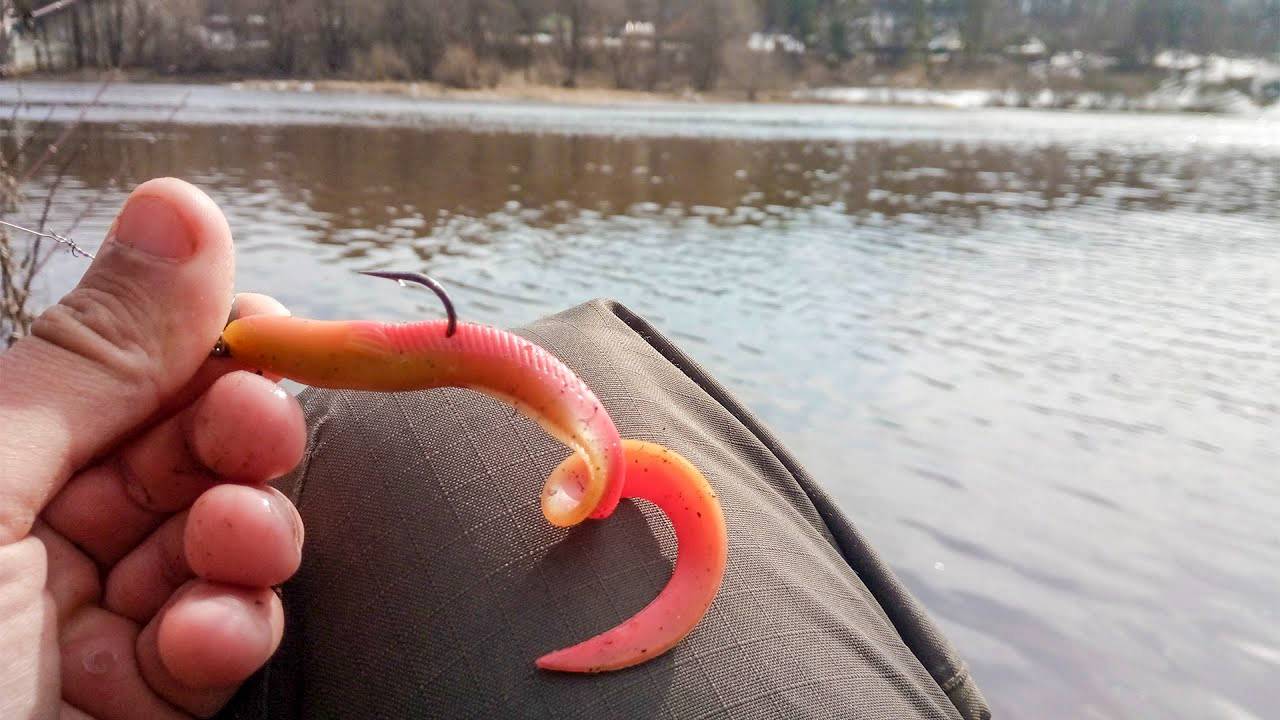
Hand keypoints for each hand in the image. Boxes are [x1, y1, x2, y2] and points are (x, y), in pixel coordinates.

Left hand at [0, 179, 306, 718]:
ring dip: (243, 540)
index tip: (262, 331)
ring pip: (215, 543)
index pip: (118, 367)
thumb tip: (186, 205)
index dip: (198, 343)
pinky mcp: (131, 701)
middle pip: (181, 450)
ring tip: (224, 550)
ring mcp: (85, 617)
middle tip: (251, 441)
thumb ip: (97, 352)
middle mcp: (30, 525)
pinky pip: (211, 645)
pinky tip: (197, 639)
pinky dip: (226, 633)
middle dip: (235, 439)